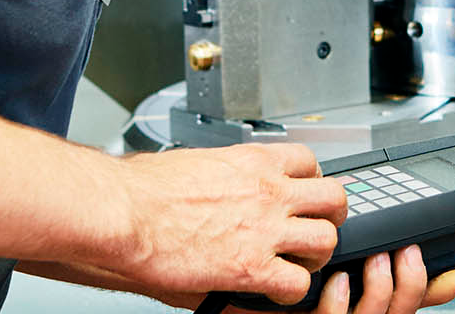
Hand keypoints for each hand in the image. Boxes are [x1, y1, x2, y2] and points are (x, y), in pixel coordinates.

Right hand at [107, 144, 346, 304]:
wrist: (121, 212)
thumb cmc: (141, 188)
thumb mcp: (194, 164)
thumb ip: (221, 174)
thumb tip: (219, 179)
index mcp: (251, 162)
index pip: (308, 161)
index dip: (312, 181)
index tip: (305, 193)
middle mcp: (266, 191)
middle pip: (332, 197)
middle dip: (330, 216)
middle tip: (316, 229)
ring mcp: (263, 229)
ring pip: (326, 240)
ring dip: (315, 256)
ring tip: (298, 264)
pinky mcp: (250, 267)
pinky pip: (297, 283)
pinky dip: (291, 291)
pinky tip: (273, 290)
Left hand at [283, 246, 454, 313]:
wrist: (250, 303)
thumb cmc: (299, 292)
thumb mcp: (354, 279)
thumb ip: (397, 276)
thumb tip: (439, 260)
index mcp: (371, 307)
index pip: (414, 304)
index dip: (436, 290)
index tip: (452, 270)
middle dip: (410, 283)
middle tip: (406, 250)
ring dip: (379, 288)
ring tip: (375, 257)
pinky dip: (340, 301)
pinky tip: (339, 280)